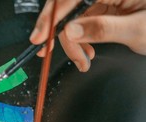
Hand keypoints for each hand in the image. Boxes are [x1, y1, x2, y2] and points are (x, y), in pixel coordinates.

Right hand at [30, 0, 145, 71]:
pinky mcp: (102, 6)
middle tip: (50, 53)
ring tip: (83, 60)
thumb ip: (103, 29)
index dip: (52, 17)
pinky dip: (79, 40)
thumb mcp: (137, 30)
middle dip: (59, 33)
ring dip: (71, 42)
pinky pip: (80, 22)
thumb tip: (70, 31)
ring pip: (71, 17)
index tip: (40, 38)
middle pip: (67, 7)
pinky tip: (86, 51)